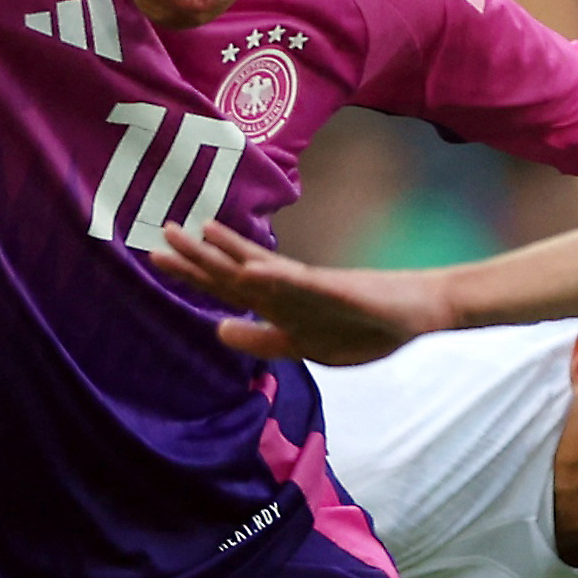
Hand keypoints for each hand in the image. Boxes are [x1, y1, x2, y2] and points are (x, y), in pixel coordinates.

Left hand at [152, 218, 452, 364]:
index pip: (229, 287)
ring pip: (266, 269)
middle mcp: (291, 290)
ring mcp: (314, 288)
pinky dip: (276, 278)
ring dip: (232, 254)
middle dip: (198, 257)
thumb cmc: (366, 325)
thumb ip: (266, 340)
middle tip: (160, 235)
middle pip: (237, 272)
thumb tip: (219, 329)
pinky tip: (251, 269)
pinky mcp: (339, 290)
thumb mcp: (308, 346)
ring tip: (197, 231)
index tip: (159, 256)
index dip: (194, 273)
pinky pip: (302, 286)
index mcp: (282, 304)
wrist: (418, 310)